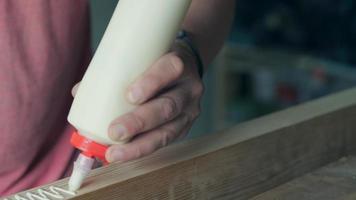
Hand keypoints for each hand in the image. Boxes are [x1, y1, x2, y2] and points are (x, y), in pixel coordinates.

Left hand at [72, 43, 203, 162]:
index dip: (151, 82)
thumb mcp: (143, 56)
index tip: (129, 95)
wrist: (185, 68)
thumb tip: (79, 91)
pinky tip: (125, 155)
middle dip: (140, 122)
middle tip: (114, 132)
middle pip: (168, 106)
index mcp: (178, 64)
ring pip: (168, 131)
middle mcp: (189, 89)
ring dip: (140, 144)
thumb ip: (115, 70)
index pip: (169, 69)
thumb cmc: (156, 61)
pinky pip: (166, 141)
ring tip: (115, 153)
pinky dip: (144, 149)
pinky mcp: (185, 127)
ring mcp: (189, 110)